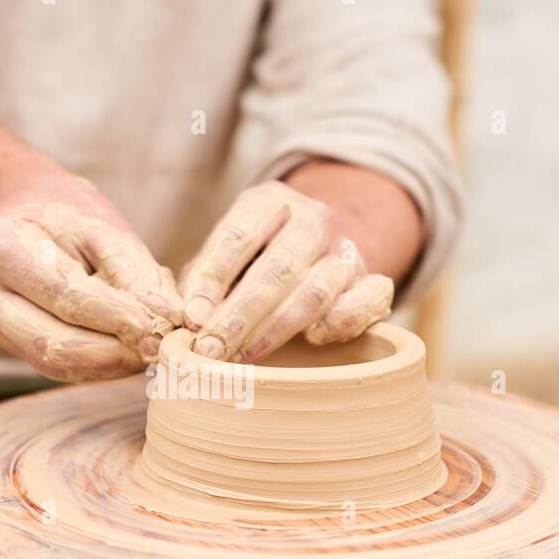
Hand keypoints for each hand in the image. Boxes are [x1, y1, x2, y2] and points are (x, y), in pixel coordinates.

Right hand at [0, 155, 183, 381]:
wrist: (22, 218)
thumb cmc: (65, 218)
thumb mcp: (102, 229)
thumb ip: (135, 275)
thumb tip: (168, 318)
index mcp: (0, 248)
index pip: (64, 295)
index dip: (115, 316)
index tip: (158, 325)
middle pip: (52, 341)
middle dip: (113, 351)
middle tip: (159, 347)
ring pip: (53, 363)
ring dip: (109, 364)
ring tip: (149, 350)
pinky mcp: (6, 345)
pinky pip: (55, 367)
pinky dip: (97, 365)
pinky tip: (127, 353)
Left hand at [181, 181, 394, 362]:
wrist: (312, 253)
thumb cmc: (249, 263)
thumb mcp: (218, 260)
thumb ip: (197, 284)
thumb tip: (187, 318)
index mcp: (267, 201)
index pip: (237, 237)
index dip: (211, 280)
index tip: (193, 320)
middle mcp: (312, 219)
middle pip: (277, 268)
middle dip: (240, 315)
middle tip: (212, 349)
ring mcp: (345, 249)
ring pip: (316, 291)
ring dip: (276, 330)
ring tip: (243, 357)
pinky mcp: (370, 280)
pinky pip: (366, 300)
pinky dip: (340, 322)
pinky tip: (313, 339)